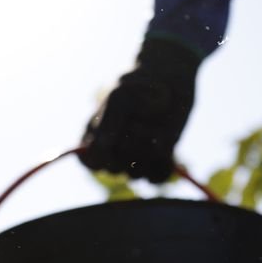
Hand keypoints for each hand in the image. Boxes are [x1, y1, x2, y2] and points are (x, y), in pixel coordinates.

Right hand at [79, 39, 201, 181]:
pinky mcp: (158, 162)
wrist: (171, 83)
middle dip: (128, 149)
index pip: (90, 161)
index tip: (112, 139)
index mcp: (96, 136)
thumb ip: (109, 121)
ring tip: (156, 129)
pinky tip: (167, 147)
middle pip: (115, 169)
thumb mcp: (121, 97)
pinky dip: (163, 166)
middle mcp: (115, 151)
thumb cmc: (141, 87)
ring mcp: (136, 158)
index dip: (101, 155)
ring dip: (148, 154)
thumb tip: (100, 147)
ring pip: (136, 174)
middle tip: (140, 124)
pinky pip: (156, 179)